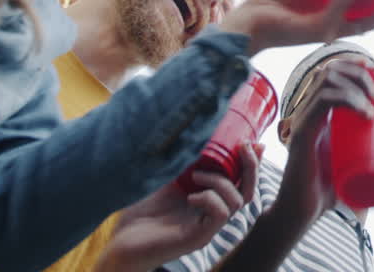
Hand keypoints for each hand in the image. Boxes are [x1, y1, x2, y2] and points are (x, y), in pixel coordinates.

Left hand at [97, 148, 257, 271]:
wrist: (121, 242)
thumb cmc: (140, 211)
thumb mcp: (165, 177)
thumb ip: (183, 160)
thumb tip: (194, 132)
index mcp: (208, 198)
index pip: (240, 181)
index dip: (250, 162)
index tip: (248, 141)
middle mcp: (212, 213)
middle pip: (248, 191)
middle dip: (251, 166)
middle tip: (244, 146)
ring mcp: (207, 227)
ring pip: (237, 201)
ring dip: (221, 181)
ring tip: (196, 175)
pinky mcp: (199, 237)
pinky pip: (220, 214)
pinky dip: (210, 199)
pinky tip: (190, 195)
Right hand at [277, 60, 373, 220]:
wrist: (303, 211)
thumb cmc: (327, 187)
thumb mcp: (350, 159)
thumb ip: (365, 148)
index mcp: (317, 112)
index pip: (330, 72)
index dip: (352, 64)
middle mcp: (307, 110)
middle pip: (329, 70)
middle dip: (357, 72)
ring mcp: (302, 119)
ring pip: (326, 81)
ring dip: (354, 84)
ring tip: (373, 103)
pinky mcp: (301, 133)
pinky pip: (321, 102)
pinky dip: (347, 100)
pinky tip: (365, 112)